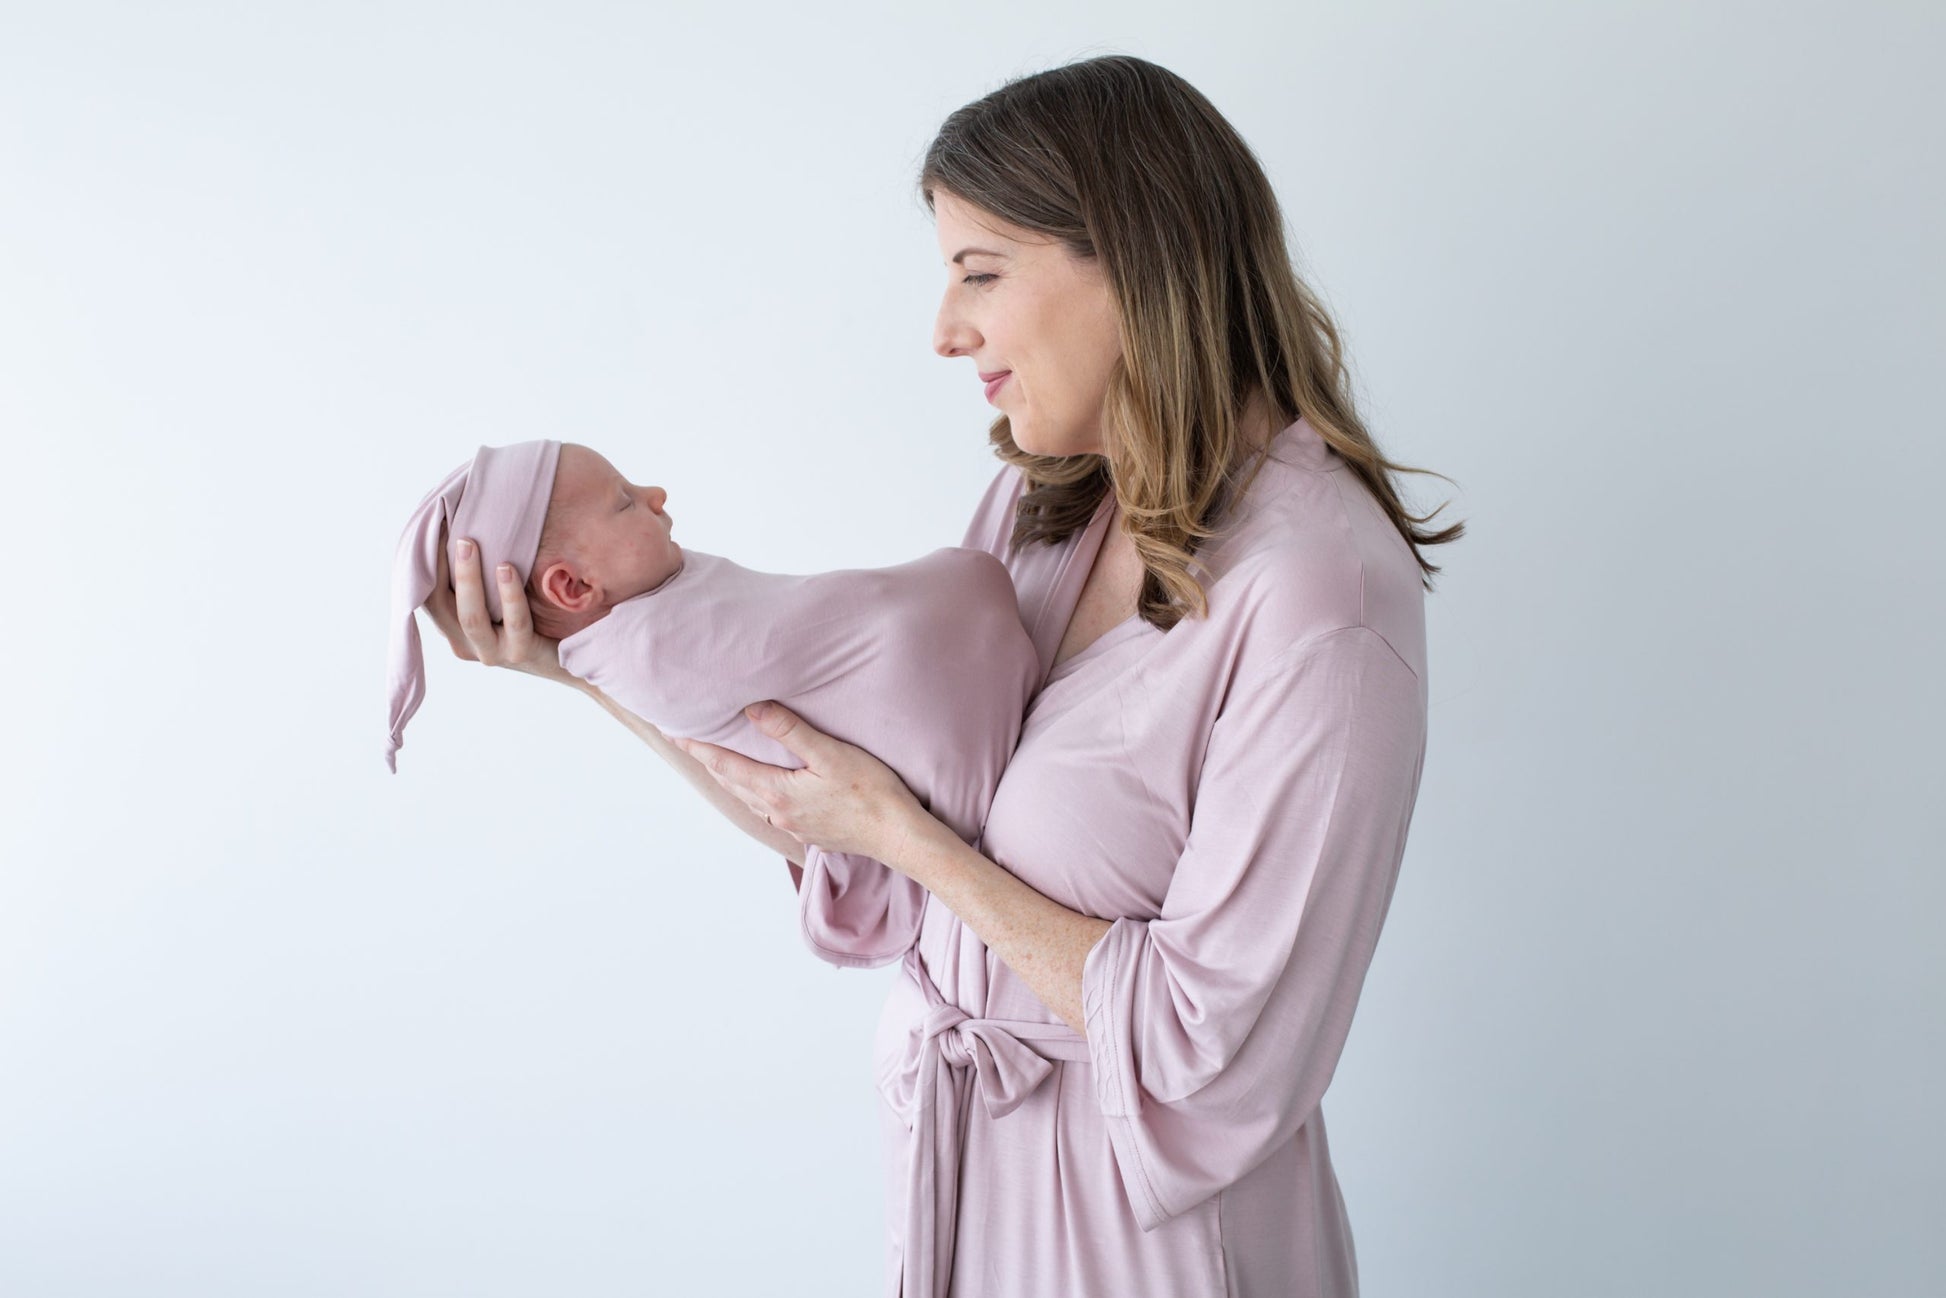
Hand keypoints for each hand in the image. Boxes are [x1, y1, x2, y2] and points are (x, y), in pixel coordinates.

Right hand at [425, 526, 571, 684]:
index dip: (427, 562)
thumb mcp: (500, 597)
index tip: (433, 526)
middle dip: (439, 564)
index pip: (429, 596)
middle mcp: (467, 644)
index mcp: (455, 629)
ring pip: (471, 617)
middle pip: (439, 605)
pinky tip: (507, 569)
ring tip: (469, 544)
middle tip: (447, 526)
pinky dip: (509, 595)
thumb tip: (468, 527)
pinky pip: (514, 624)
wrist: (573, 658)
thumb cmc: (536, 619)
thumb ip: (481, 577)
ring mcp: (492, 653)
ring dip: (468, 578)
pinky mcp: (520, 655)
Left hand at [673, 702, 929, 864]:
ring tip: (716, 760)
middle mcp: (777, 813)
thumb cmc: (871, 793)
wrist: (898, 836)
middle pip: (731, 783)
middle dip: (708, 761)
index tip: (675, 733)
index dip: (698, 748)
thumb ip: (790, 731)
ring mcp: (791, 825)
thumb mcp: (831, 754)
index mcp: (776, 792)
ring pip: (747, 798)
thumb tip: (751, 709)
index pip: (725, 765)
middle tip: (687, 742)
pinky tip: (760, 786)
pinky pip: (766, 808)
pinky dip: (752, 791)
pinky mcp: (808, 831)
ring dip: (729, 778)